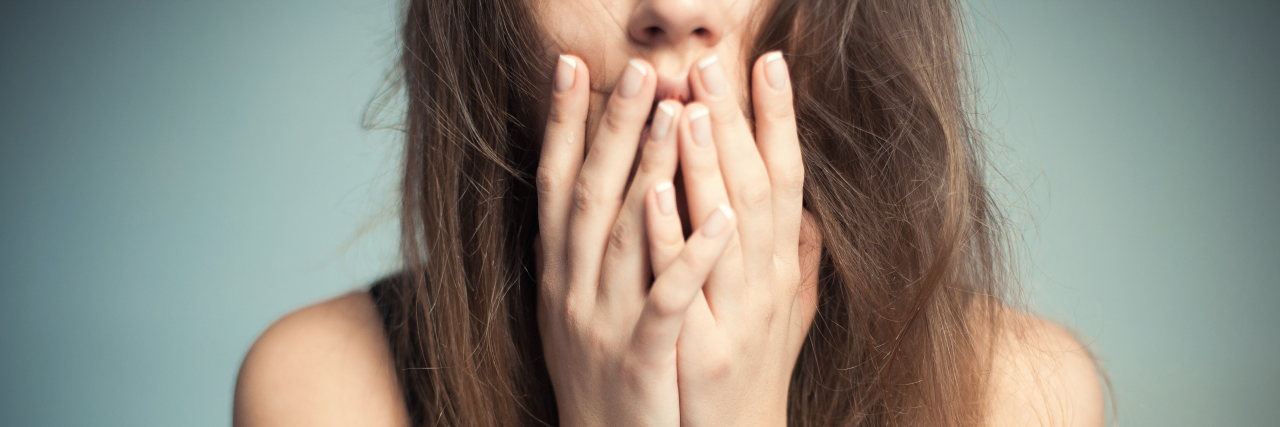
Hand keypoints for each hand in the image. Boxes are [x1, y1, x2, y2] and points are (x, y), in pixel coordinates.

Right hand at [535, 55, 737, 426]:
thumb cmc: (612, 380)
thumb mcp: (589, 312)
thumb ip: (601, 253)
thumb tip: (626, 185)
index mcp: (561, 276)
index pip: (556, 186)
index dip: (562, 126)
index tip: (571, 67)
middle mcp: (572, 294)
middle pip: (590, 196)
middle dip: (614, 130)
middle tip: (640, 71)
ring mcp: (603, 328)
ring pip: (625, 237)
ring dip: (651, 172)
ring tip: (678, 116)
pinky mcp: (641, 362)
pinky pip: (668, 302)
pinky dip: (692, 256)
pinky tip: (725, 217)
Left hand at [645, 52, 821, 425]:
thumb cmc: (754, 371)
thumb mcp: (787, 312)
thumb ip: (797, 259)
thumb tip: (806, 209)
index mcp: (781, 268)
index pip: (786, 179)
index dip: (779, 120)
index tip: (769, 61)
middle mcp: (766, 284)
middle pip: (756, 189)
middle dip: (737, 121)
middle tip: (716, 60)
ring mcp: (735, 316)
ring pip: (725, 227)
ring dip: (708, 163)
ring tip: (691, 104)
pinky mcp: (700, 350)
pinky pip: (683, 285)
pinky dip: (672, 236)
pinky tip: (656, 191)